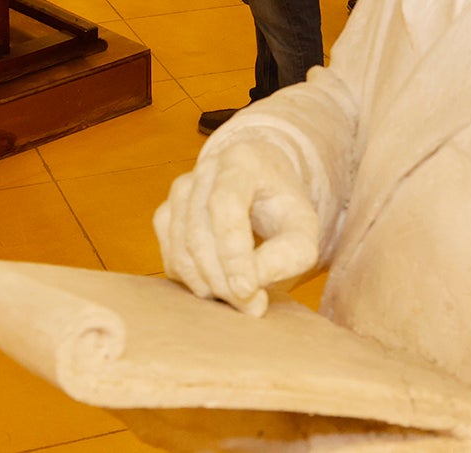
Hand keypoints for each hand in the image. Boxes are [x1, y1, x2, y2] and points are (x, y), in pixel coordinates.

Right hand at [154, 138, 319, 316]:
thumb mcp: (303, 228)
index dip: (233, 253)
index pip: (225, 206)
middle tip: (250, 307)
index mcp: (242, 162)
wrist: (263, 186)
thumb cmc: (283, 208)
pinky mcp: (167, 212)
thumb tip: (247, 288)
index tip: (248, 292)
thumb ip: (286, 255)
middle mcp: (204, 171)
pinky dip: (190, 278)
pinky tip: (217, 286)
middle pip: (199, 231)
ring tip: (238, 300)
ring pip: (180, 246)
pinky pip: (169, 254)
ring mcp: (181, 190)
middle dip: (222, 277)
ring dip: (206, 283)